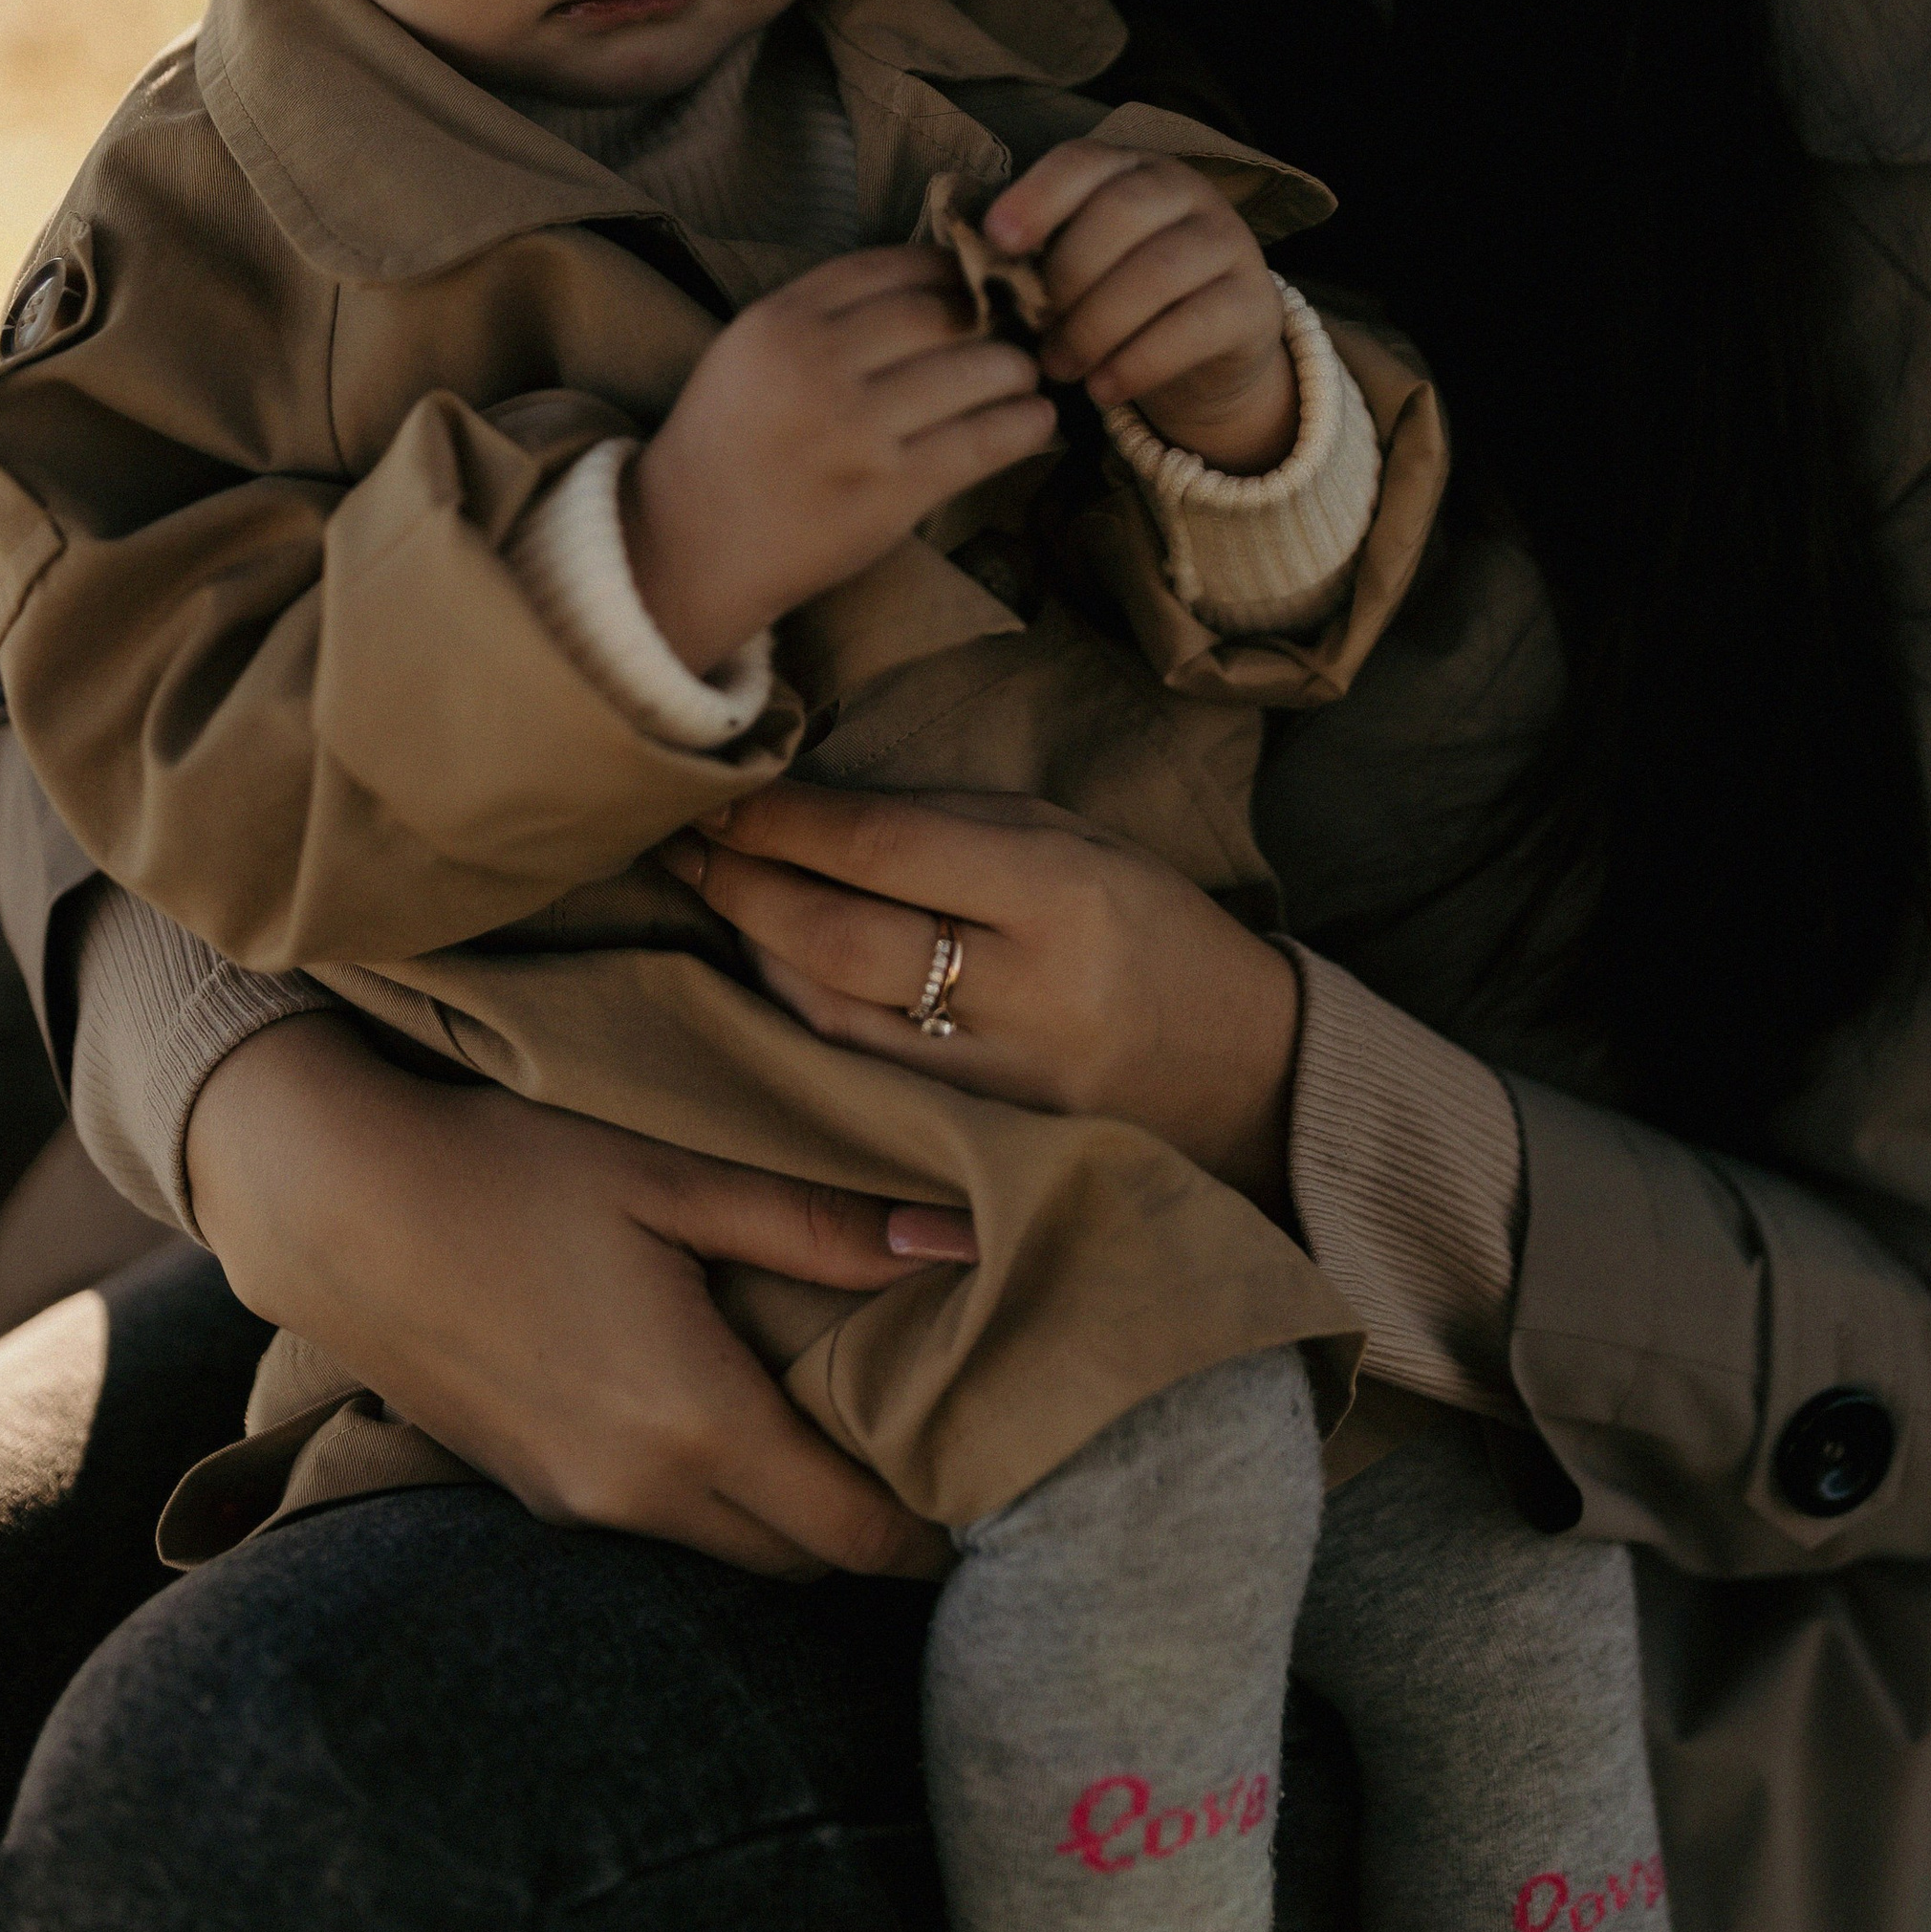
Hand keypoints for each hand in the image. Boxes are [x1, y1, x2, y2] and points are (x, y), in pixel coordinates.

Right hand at [183, 1013, 973, 1576]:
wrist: (337, 1206)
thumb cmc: (514, 1166)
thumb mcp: (676, 1173)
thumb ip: (820, 1223)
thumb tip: (959, 1245)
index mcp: (693, 1424)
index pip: (849, 1535)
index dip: (927, 1533)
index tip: (985, 1492)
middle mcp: (638, 1494)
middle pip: (796, 1562)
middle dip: (867, 1529)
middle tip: (924, 1451)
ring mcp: (574, 1506)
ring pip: (724, 1551)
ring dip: (786, 1516)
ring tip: (838, 1427)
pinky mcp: (529, 1490)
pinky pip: (655, 1526)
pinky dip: (713, 1496)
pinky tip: (726, 1413)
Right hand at [625, 245, 1054, 674]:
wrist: (683, 547)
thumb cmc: (727, 446)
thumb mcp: (749, 353)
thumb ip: (823, 315)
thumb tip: (934, 284)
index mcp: (780, 321)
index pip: (892, 266)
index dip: (950, 268)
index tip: (980, 278)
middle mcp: (817, 364)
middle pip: (943, 312)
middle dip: (994, 317)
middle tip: (1021, 326)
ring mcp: (855, 430)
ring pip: (974, 371)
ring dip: (1017, 369)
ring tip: (1028, 374)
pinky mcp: (888, 491)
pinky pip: (980, 443)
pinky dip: (1023, 426)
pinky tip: (1037, 421)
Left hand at [672, 784, 1301, 1210]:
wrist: (1246, 1075)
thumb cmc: (1152, 929)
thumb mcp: (1076, 840)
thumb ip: (954, 823)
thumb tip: (816, 800)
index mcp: (1057, 895)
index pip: (885, 846)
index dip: (786, 817)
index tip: (725, 790)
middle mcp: (1022, 994)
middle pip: (838, 939)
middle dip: (744, 884)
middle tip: (684, 841)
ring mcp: (992, 1084)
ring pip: (828, 1017)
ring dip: (754, 950)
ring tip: (714, 891)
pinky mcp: (972, 1141)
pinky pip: (853, 1075)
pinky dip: (797, 1018)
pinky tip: (767, 971)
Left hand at [984, 145, 1296, 471]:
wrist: (1206, 355)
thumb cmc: (1118, 300)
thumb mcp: (1077, 268)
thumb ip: (1034, 258)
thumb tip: (971, 272)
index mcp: (1130, 169)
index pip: (1082, 162)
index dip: (1037, 196)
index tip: (997, 239)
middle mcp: (1185, 191)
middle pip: (1120, 213)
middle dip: (1066, 278)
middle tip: (1034, 336)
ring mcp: (1227, 242)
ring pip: (1157, 271)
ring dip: (1096, 326)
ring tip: (1060, 368)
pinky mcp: (1253, 301)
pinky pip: (1194, 326)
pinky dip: (1138, 362)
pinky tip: (1104, 389)